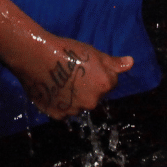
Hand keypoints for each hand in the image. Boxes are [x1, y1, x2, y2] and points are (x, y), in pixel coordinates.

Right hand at [14, 34, 133, 119]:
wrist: (36, 57)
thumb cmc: (67, 51)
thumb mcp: (93, 52)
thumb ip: (113, 62)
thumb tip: (131, 63)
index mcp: (104, 85)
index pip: (110, 82)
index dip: (99, 73)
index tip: (86, 66)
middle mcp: (92, 102)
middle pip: (95, 96)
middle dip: (88, 87)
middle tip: (73, 73)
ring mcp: (74, 111)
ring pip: (79, 104)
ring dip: (74, 96)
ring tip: (61, 80)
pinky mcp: (58, 115)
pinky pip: (63, 110)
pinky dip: (60, 102)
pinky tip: (52, 89)